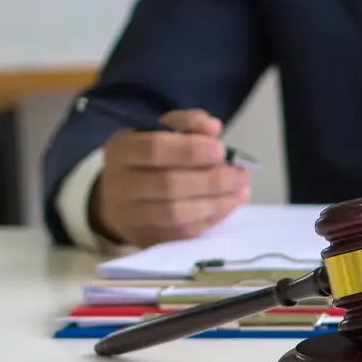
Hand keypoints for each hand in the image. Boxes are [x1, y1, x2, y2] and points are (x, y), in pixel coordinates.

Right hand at [89, 109, 251, 246]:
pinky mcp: (147, 239)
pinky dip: (211, 219)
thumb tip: (213, 127)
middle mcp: (120, 185)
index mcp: (122, 151)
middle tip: (240, 174)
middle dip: (212, 180)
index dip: (190, 150)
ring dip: (216, 203)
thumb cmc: (147, 159)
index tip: (220, 150)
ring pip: (177, 214)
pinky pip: (183, 233)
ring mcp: (131, 217)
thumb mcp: (160, 132)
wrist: (119, 199)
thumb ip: (188, 123)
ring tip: (241, 191)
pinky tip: (228, 205)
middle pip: (169, 185)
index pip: (154, 149)